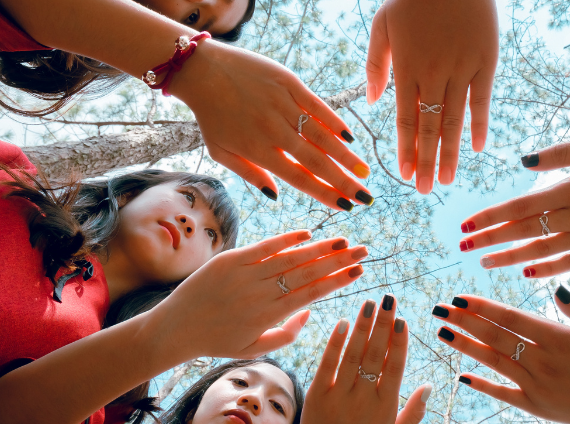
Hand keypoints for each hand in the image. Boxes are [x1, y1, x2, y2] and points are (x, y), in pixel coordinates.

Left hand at [149, 230, 367, 359]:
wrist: (175, 329)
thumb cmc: (217, 341)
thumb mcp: (255, 348)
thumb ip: (287, 333)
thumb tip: (310, 311)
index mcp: (268, 316)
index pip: (311, 294)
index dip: (337, 281)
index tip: (359, 272)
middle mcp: (259, 293)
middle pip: (306, 273)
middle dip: (338, 261)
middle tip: (363, 251)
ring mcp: (244, 274)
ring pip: (289, 258)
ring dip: (318, 248)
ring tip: (343, 242)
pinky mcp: (229, 260)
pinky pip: (263, 247)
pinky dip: (285, 239)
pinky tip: (307, 234)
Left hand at [171, 42, 374, 210]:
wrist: (204, 71)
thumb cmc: (211, 116)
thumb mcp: (221, 152)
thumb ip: (249, 175)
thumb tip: (275, 196)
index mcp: (258, 150)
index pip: (299, 178)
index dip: (325, 194)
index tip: (345, 206)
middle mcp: (274, 130)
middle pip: (317, 161)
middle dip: (344, 181)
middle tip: (365, 197)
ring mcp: (284, 106)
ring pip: (322, 136)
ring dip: (346, 156)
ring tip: (364, 172)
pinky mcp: (290, 84)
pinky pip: (318, 106)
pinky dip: (335, 122)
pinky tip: (350, 138)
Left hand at [280, 295, 430, 423]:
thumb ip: (414, 413)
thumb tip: (430, 386)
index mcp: (385, 408)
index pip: (395, 368)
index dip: (399, 342)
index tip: (403, 320)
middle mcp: (363, 399)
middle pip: (375, 355)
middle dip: (383, 325)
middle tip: (389, 299)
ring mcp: (339, 396)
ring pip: (352, 354)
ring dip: (362, 327)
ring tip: (369, 303)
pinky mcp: (317, 395)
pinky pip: (327, 364)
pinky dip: (335, 343)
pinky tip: (343, 322)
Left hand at [366, 0, 498, 193]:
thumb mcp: (383, 25)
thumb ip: (376, 64)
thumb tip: (376, 102)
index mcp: (407, 68)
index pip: (404, 120)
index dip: (404, 149)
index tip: (404, 174)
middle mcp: (434, 74)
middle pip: (429, 128)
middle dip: (426, 162)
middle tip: (424, 190)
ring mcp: (462, 69)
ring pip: (455, 120)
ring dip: (451, 153)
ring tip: (448, 180)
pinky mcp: (486, 62)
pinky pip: (482, 100)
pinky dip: (479, 125)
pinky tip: (477, 148)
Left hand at [432, 290, 569, 423]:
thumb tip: (556, 287)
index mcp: (560, 339)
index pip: (510, 318)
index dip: (481, 306)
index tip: (459, 295)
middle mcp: (544, 363)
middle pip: (494, 337)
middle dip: (464, 321)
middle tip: (438, 308)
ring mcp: (538, 387)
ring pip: (494, 362)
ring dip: (465, 347)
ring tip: (442, 332)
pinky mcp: (538, 407)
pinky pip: (503, 394)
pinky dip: (482, 385)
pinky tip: (461, 376)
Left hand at [458, 133, 569, 276]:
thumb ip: (561, 153)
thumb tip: (524, 161)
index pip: (520, 207)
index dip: (491, 217)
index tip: (466, 224)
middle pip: (525, 231)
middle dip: (490, 239)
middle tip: (462, 246)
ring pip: (543, 252)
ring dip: (511, 258)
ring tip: (484, 263)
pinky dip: (547, 269)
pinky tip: (527, 273)